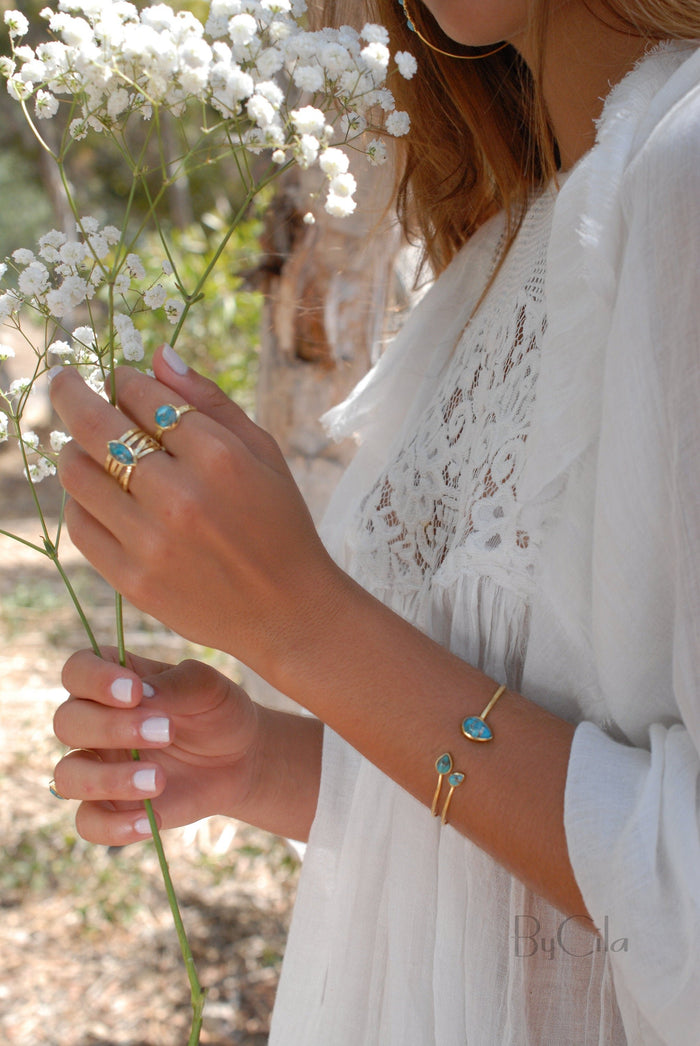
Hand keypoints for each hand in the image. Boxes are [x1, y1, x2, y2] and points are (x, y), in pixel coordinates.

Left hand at [49, 347, 346, 686]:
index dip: (126, 381)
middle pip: (97, 427)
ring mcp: (152, 541)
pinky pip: (81, 525)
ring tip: (81, 446)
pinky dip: (79, 501)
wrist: (288, 611)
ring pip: (78, 474)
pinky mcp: (133, 580)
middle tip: (65, 383)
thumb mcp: (264, 452)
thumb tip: (157, 355)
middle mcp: (180, 496)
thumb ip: (211, 401)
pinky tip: (95, 495)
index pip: (143, 397)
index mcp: (219, 457)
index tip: (122, 381)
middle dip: (72, 394)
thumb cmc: (280, 524)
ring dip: (72, 449)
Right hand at [52, 648, 260, 844]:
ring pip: (67, 776)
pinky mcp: (110, 807)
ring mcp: (97, 766)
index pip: (77, 670)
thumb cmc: (217, 712)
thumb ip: (177, 685)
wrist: (240, 759)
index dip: (95, 679)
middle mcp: (94, 721)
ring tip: (159, 780)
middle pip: (66, 722)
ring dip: (108, 780)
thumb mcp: (209, 689)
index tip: (135, 691)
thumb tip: (143, 692)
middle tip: (165, 732)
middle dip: (110, 729)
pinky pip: (87, 822)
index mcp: (112, 681)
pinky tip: (148, 821)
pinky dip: (112, 826)